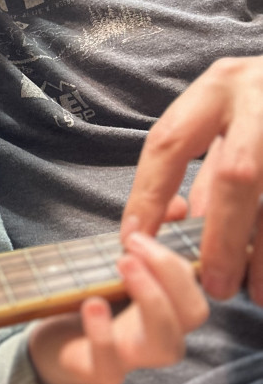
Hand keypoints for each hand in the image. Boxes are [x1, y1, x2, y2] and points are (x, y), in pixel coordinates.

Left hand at [28, 232, 208, 383]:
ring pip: (167, 346)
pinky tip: (92, 303)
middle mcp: (160, 332)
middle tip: (133, 245)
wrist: (55, 342)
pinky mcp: (99, 371)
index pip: (197, 283)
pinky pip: (111, 365)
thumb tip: (179, 204)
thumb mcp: (118, 260)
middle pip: (194, 313)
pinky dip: (103, 333)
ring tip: (123, 263)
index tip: (144, 230)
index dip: (178, 256)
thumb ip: (149, 232)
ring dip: (151, 300)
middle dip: (171, 272)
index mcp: (168, 303)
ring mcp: (133, 356)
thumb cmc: (94, 297)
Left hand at [122, 56, 262, 302]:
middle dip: (223, 237)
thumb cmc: (258, 100)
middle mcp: (257, 99)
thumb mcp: (222, 114)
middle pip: (237, 174)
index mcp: (217, 89)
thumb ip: (201, 166)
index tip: (134, 241)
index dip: (148, 195)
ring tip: (253, 293)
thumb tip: (176, 224)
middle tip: (212, 285)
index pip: (169, 144)